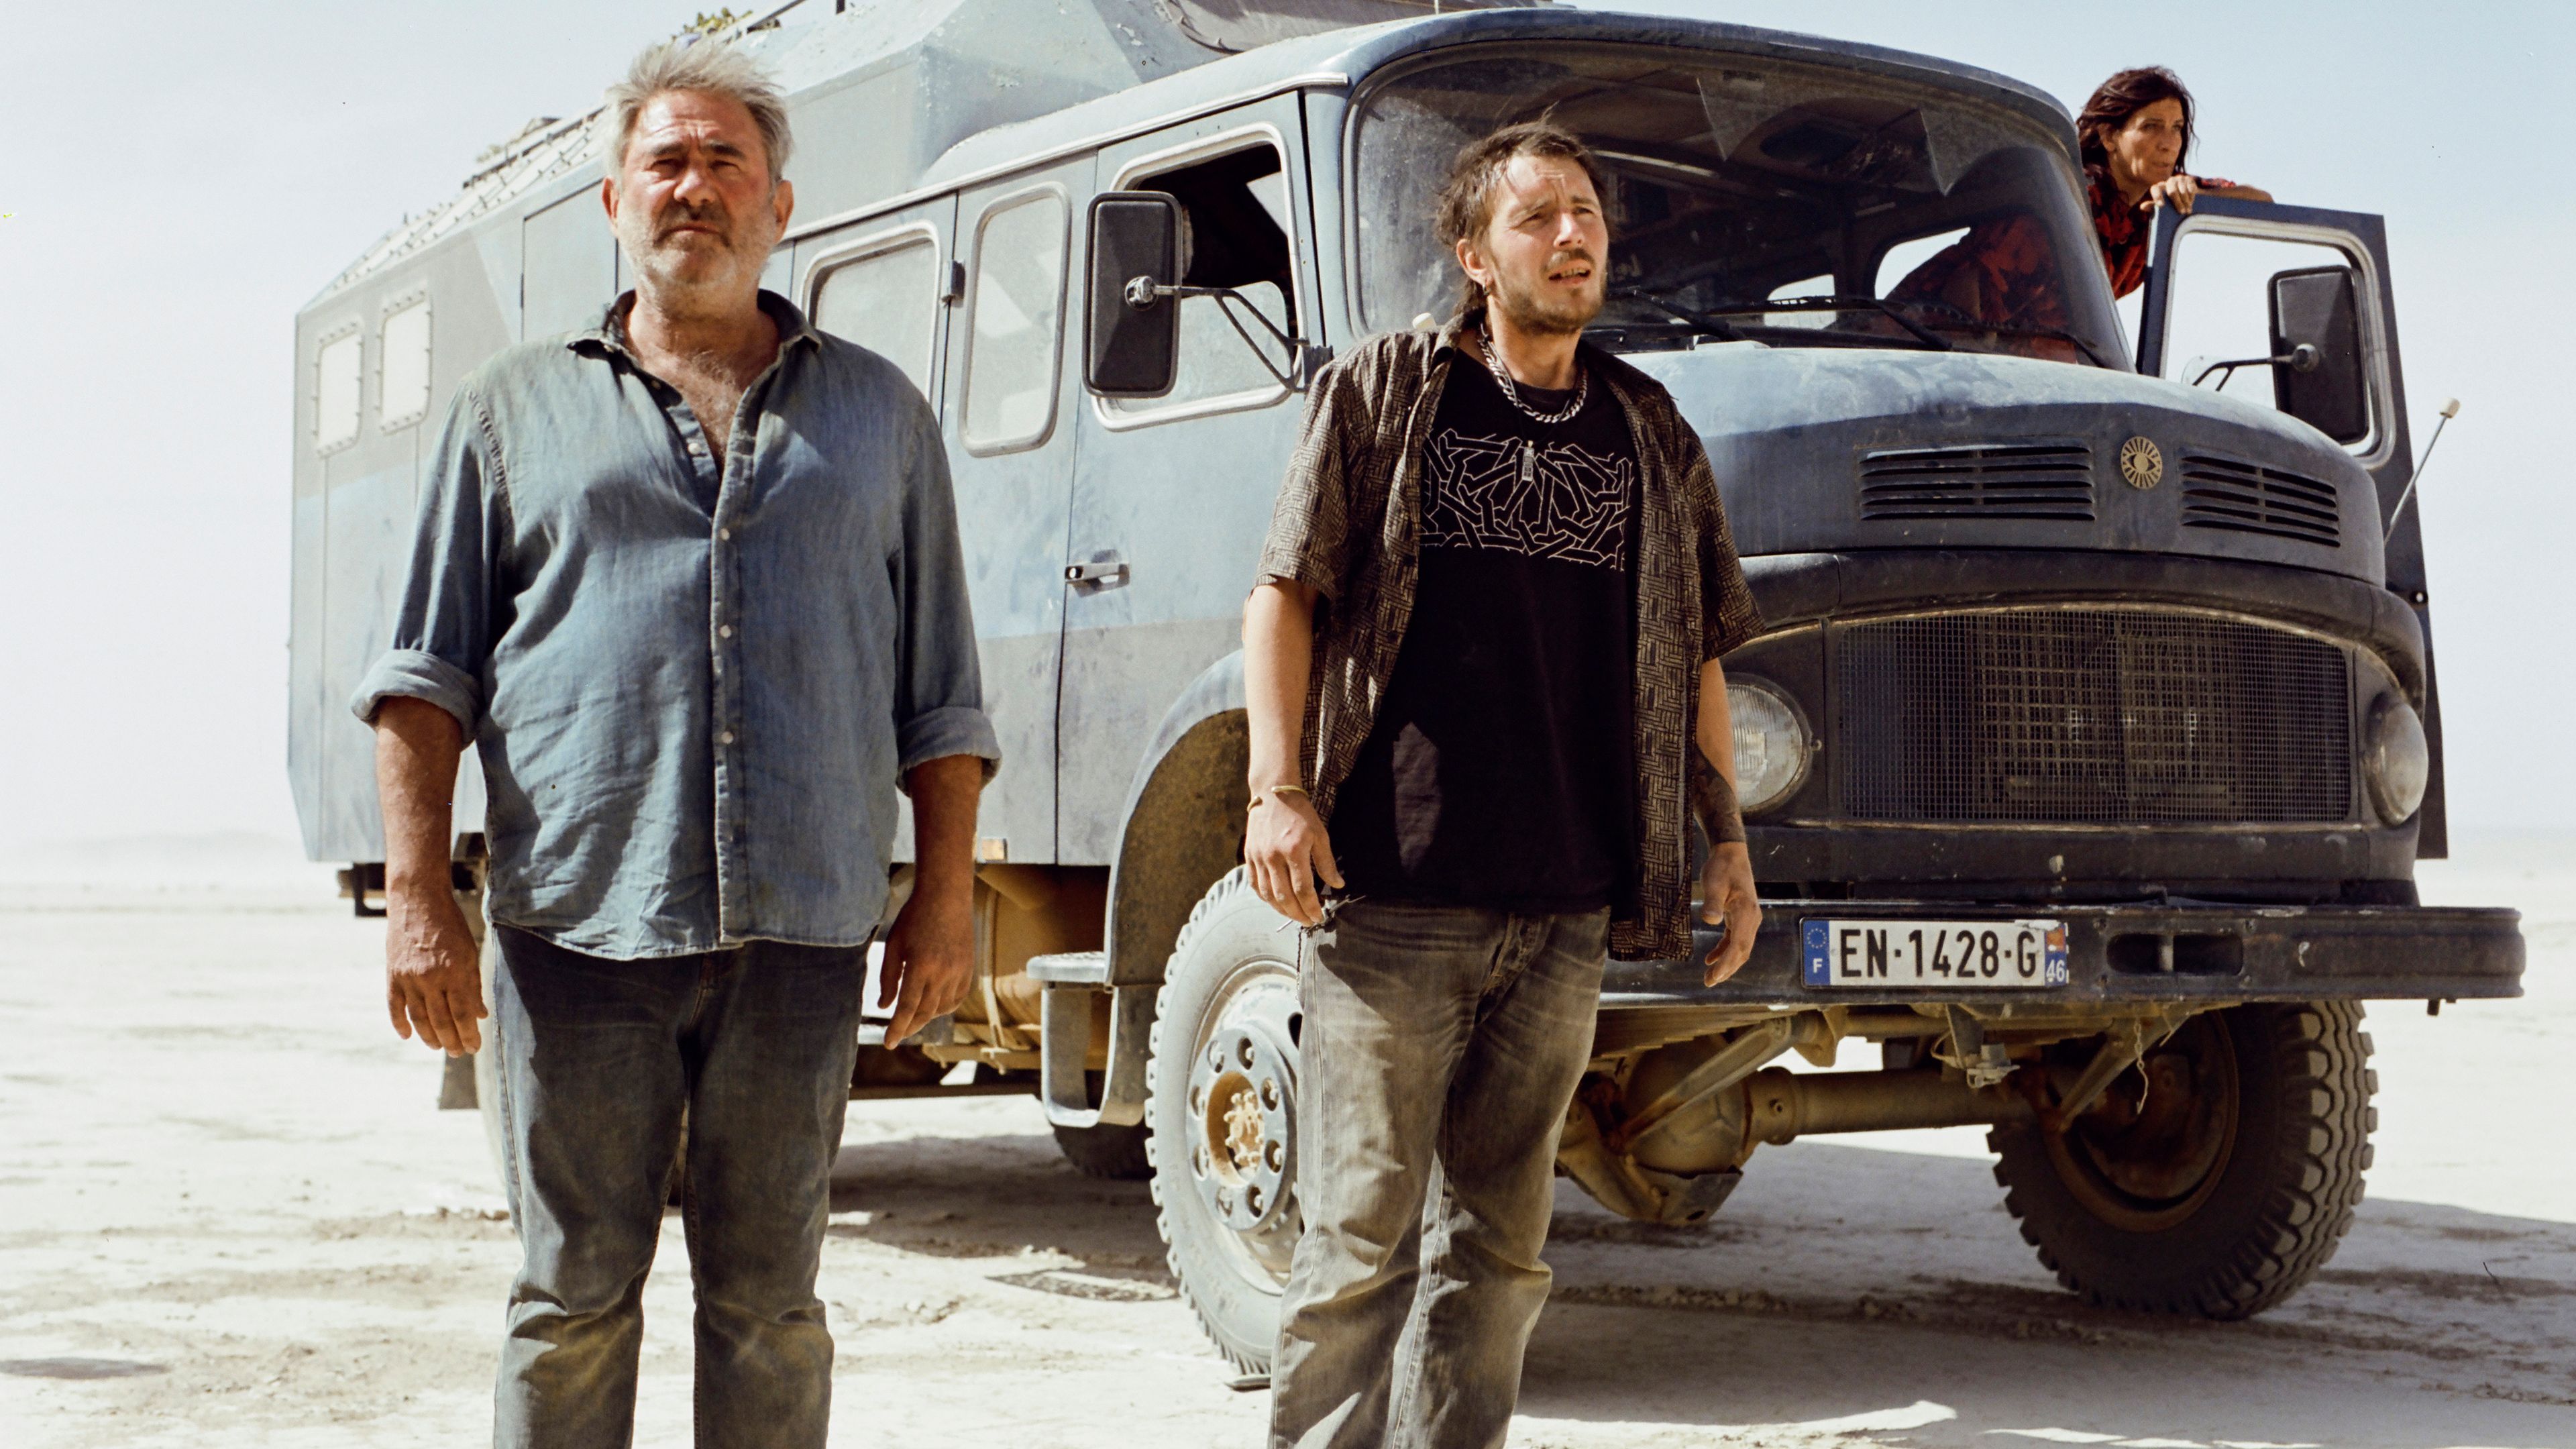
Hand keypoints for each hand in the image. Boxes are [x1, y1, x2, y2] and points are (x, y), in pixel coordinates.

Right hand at [385, 881, 484, 1055]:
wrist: (418, 902)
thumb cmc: (451, 926)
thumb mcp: (470, 953)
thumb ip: (474, 985)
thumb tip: (481, 1015)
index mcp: (455, 971)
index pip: (463, 1014)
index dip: (469, 1034)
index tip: (475, 1047)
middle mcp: (430, 977)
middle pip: (441, 1020)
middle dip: (452, 1041)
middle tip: (459, 1053)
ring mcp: (408, 977)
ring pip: (418, 1017)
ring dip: (429, 1037)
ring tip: (438, 1047)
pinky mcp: (392, 974)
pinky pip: (394, 1005)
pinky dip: (400, 1023)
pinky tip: (408, 1036)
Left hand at [879, 874, 973, 1044]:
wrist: (946, 897)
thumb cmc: (914, 918)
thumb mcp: (894, 946)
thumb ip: (888, 979)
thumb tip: (885, 1007)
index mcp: (921, 967)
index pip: (907, 1008)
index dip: (896, 1029)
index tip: (888, 1043)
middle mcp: (943, 973)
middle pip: (924, 1013)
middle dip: (909, 1027)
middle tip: (897, 1034)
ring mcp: (959, 972)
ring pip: (941, 1009)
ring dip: (926, 1017)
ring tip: (912, 1016)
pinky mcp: (968, 969)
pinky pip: (955, 999)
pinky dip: (943, 1007)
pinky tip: (932, 1005)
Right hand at [1246, 790, 1342, 924]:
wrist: (1272, 793)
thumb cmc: (1300, 813)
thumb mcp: (1319, 834)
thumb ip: (1326, 862)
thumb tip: (1337, 885)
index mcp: (1294, 850)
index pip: (1303, 889)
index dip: (1311, 907)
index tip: (1319, 916)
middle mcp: (1273, 856)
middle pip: (1284, 897)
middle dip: (1298, 914)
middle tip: (1308, 921)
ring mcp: (1258, 857)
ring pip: (1268, 894)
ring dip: (1282, 910)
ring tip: (1294, 915)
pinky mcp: (1249, 856)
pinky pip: (1255, 885)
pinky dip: (1265, 898)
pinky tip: (1276, 903)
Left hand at [1698, 841, 1759, 985]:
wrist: (1731, 854)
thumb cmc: (1722, 868)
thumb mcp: (1713, 883)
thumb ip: (1712, 902)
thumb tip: (1710, 920)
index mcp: (1746, 913)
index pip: (1738, 945)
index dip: (1727, 963)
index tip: (1714, 976)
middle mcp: (1752, 919)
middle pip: (1742, 951)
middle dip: (1727, 969)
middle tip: (1709, 981)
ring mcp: (1748, 919)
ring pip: (1740, 948)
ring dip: (1726, 963)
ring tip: (1710, 977)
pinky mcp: (1741, 917)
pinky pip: (1735, 939)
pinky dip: (1725, 950)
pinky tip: (1711, 958)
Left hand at [2142, 174, 2201, 214]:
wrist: (2184, 196)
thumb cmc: (2169, 202)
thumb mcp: (2160, 205)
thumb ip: (2152, 206)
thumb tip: (2142, 207)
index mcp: (2159, 187)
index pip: (2155, 189)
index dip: (2157, 196)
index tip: (2161, 206)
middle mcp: (2168, 181)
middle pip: (2172, 191)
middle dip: (2177, 203)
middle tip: (2181, 212)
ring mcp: (2179, 179)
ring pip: (2183, 191)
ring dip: (2186, 202)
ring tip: (2188, 210)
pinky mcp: (2189, 179)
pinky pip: (2191, 188)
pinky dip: (2192, 196)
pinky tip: (2191, 201)